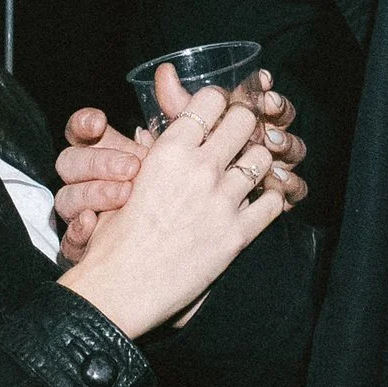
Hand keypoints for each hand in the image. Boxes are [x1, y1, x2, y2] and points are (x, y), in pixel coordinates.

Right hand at [60, 80, 294, 341]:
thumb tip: (160, 132)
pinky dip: (269, 199)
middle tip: (236, 137)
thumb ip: (152, 152)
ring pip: (263, 158)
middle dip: (242, 124)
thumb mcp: (128, 181)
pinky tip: (257, 202)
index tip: (217, 113)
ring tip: (246, 171)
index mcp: (170, 150)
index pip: (211, 99)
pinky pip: (273, 203)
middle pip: (244, 120)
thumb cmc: (114, 237)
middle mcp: (201, 168)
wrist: (120, 287)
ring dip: (256, 161)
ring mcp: (223, 201)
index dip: (217, 103)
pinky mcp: (237, 235)